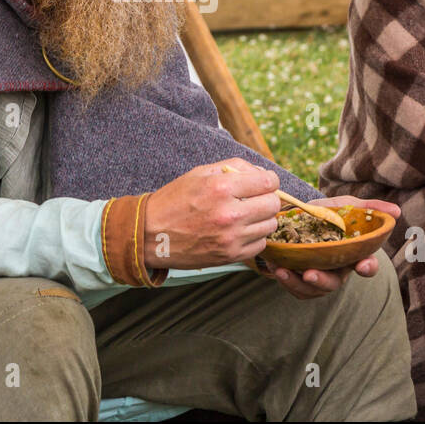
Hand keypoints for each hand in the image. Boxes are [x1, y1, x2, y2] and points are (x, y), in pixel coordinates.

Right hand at [143, 159, 281, 269]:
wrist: (151, 233)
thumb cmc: (175, 200)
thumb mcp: (200, 173)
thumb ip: (234, 167)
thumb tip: (263, 174)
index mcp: (221, 187)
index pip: (268, 182)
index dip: (268, 180)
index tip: (262, 183)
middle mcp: (229, 214)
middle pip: (273, 204)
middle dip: (266, 198)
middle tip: (253, 199)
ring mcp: (231, 238)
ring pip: (270, 225)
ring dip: (261, 219)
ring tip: (244, 215)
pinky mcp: (230, 255)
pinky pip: (260, 244)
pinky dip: (254, 237)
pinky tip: (238, 231)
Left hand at [262, 196, 399, 299]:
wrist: (295, 216)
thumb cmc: (327, 213)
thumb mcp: (347, 205)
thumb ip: (370, 208)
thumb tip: (397, 212)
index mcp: (353, 254)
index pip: (367, 265)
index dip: (367, 267)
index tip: (363, 264)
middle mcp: (337, 270)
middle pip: (335, 283)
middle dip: (323, 281)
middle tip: (309, 273)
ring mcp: (319, 276)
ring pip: (312, 290)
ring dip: (298, 283)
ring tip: (283, 271)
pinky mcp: (300, 281)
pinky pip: (296, 289)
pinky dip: (286, 281)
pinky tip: (277, 268)